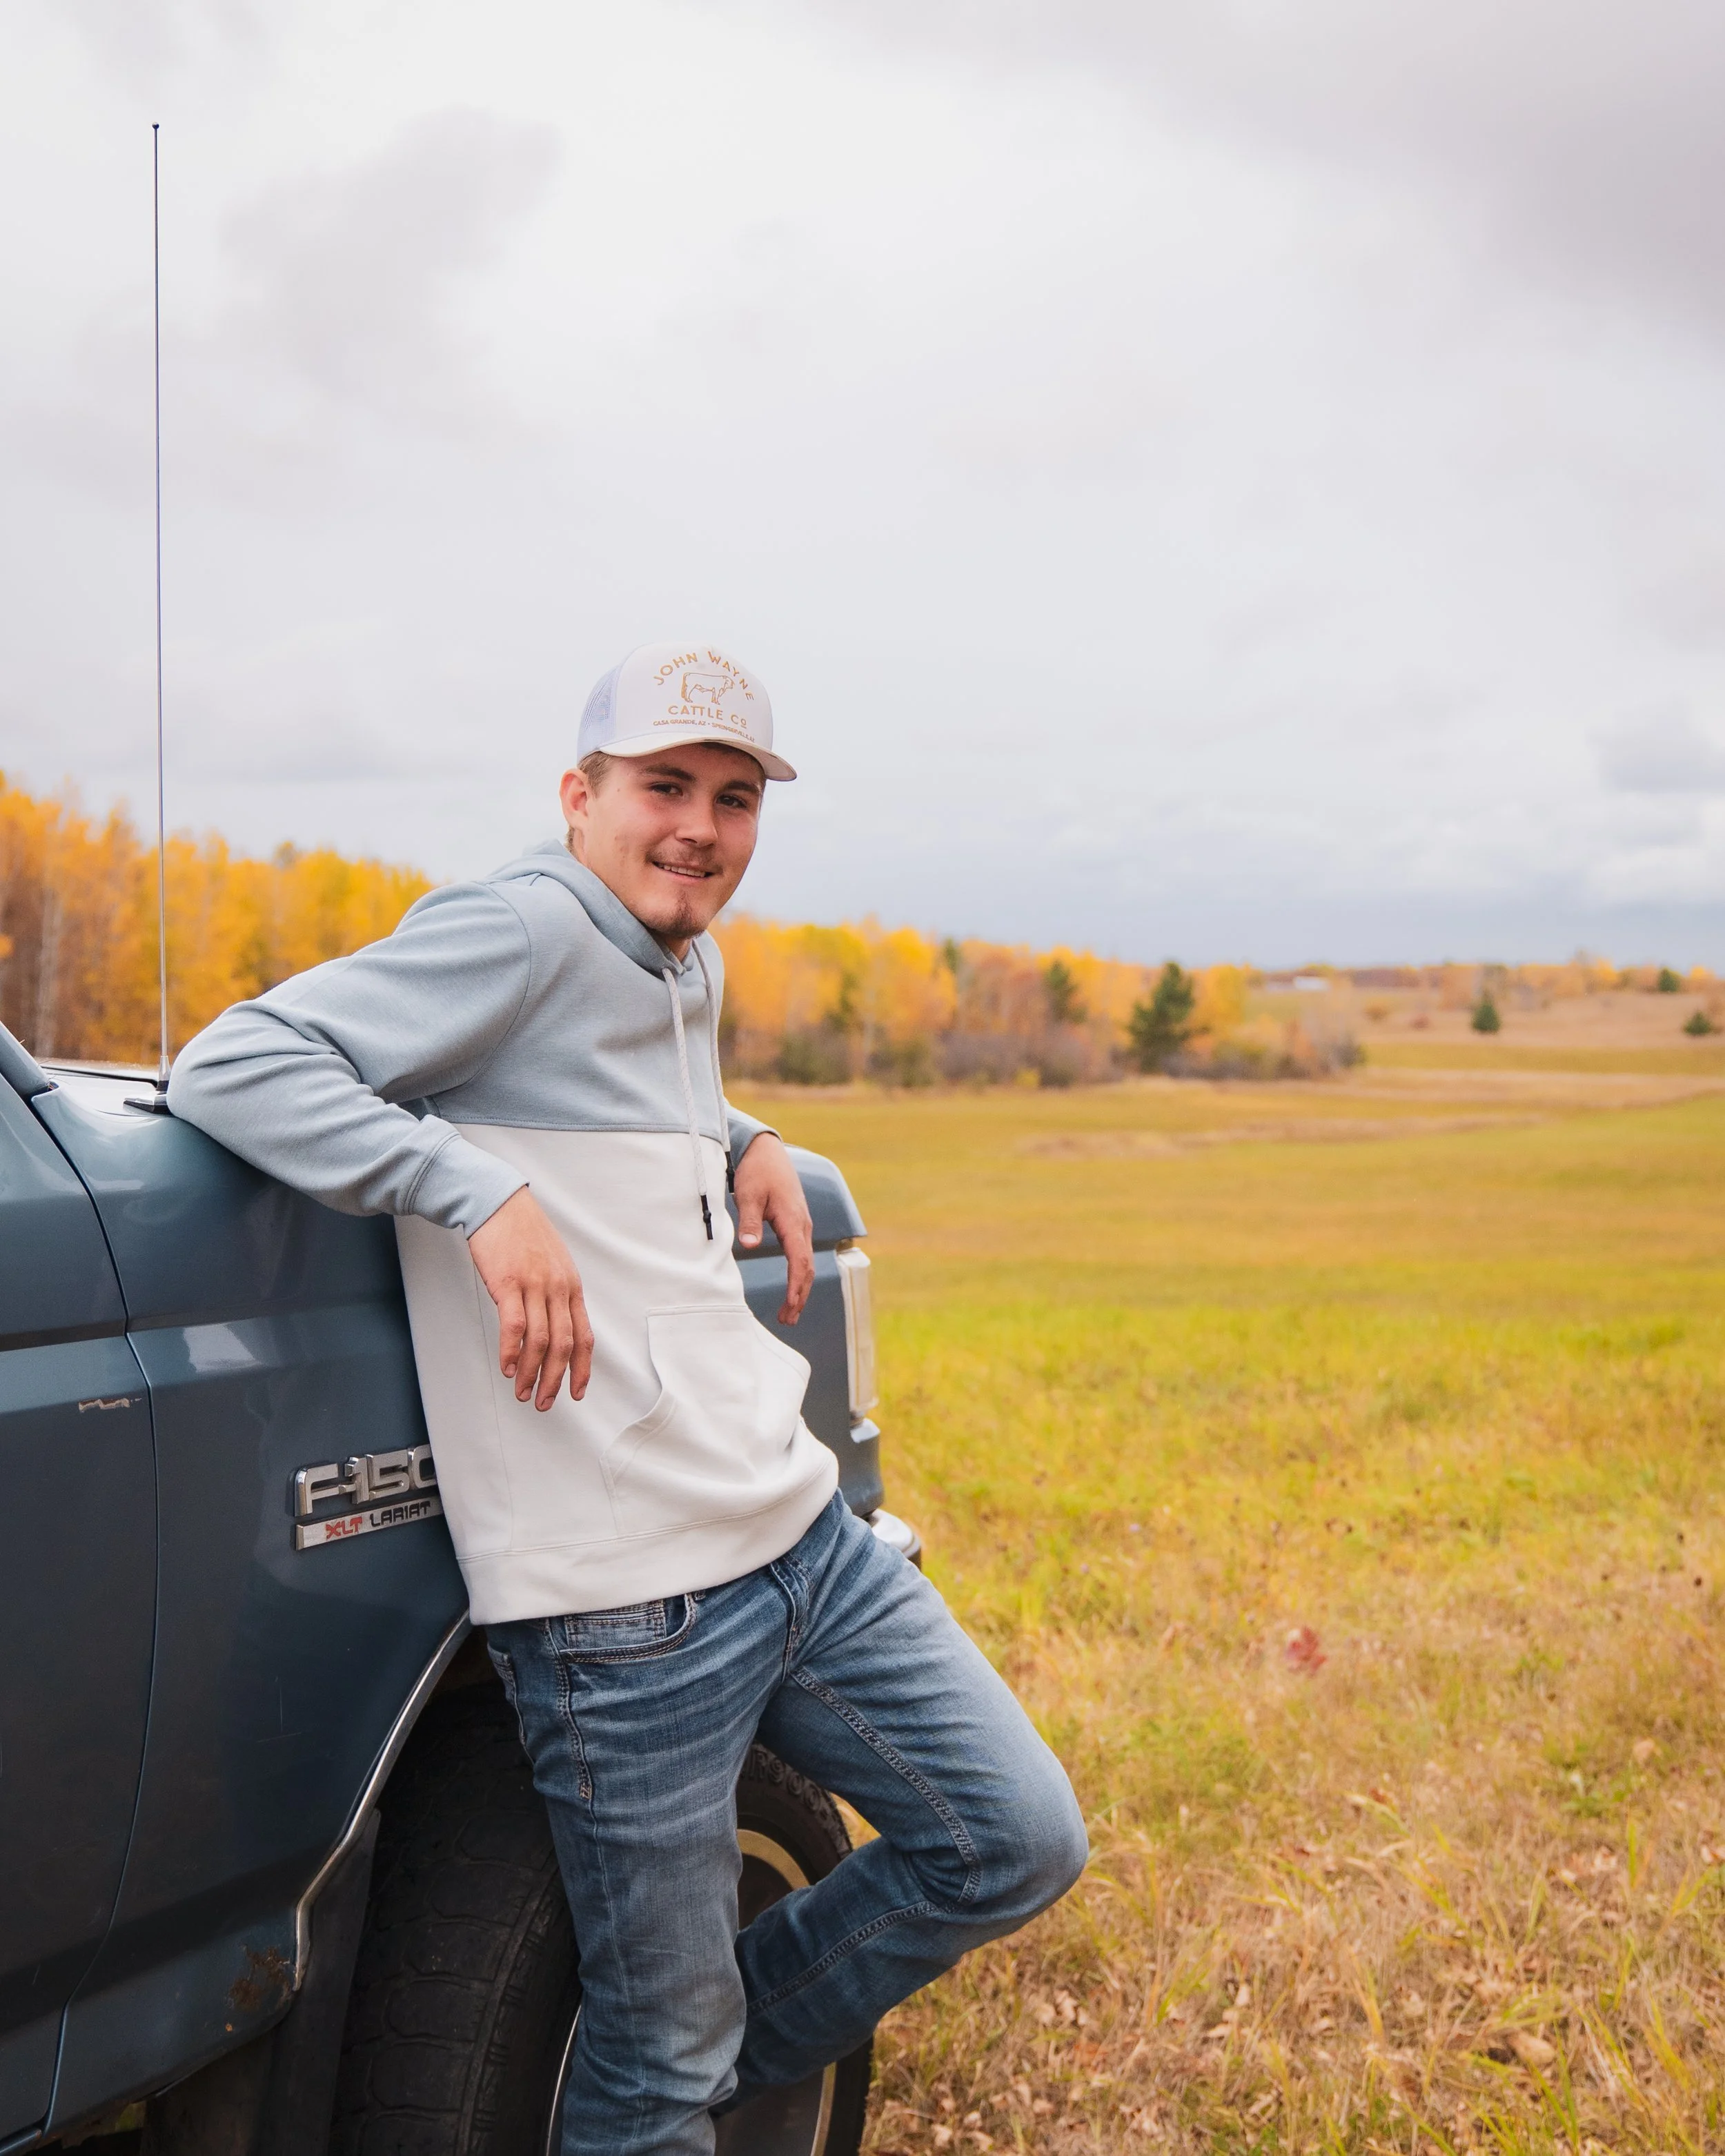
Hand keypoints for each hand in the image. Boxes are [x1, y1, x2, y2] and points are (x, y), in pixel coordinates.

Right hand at [467, 1188, 594, 1409]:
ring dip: (532, 1372)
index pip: (584, 1336)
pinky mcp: (509, 1282)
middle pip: (563, 1345)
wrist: (499, 1205)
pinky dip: (512, 1351)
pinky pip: (514, 1325)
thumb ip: (557, 1294)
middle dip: (555, 1379)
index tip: (577, 1392)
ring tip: (523, 1391)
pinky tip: (508, 1367)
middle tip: (545, 1402)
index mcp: (571, 1287)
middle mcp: (558, 1288)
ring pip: (540, 1340)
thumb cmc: (523, 1234)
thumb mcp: (553, 1264)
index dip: (582, 1368)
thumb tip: (556, 1327)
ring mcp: (534, 1285)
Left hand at [734, 1132, 813, 1323]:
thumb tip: (749, 1245)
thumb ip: (749, 1221)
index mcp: (792, 1220)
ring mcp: (801, 1225)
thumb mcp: (748, 1194)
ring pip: (806, 1263)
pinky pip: (802, 1255)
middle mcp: (802, 1225)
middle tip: (787, 1320)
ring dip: (800, 1289)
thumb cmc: (757, 1171)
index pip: (799, 1260)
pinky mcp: (795, 1225)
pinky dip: (799, 1276)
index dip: (795, 1285)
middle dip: (799, 1296)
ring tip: (790, 1313)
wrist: (766, 1151)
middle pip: (807, 1268)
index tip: (790, 1305)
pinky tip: (792, 1288)